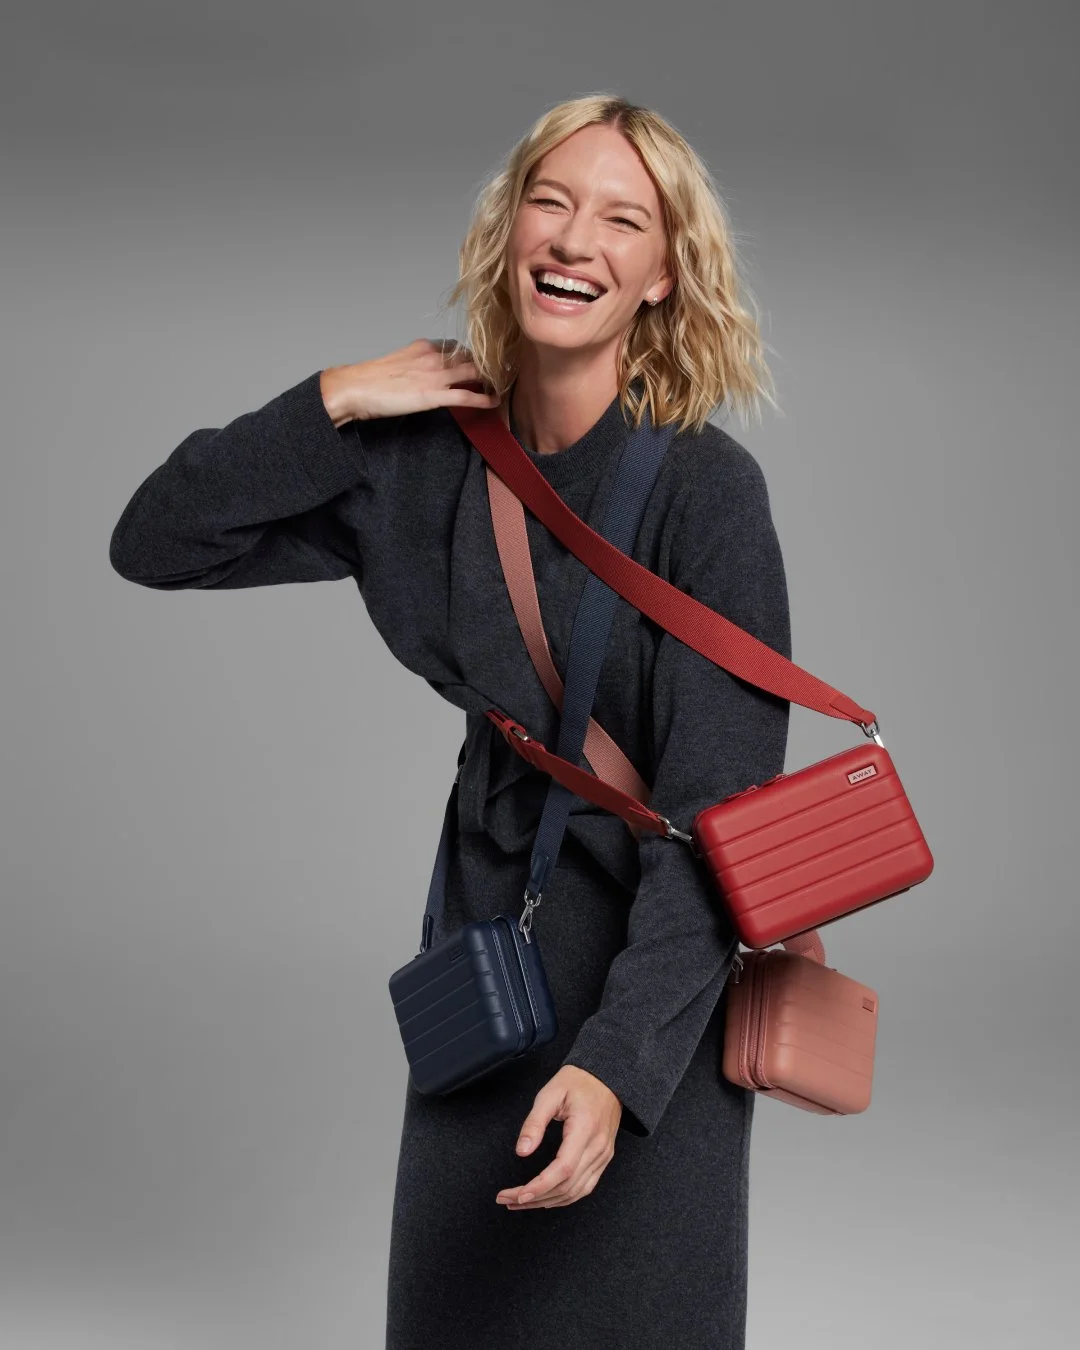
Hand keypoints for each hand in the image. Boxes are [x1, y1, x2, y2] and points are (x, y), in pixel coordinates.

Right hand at [319, 338, 501, 424]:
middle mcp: (434, 356)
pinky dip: (484, 398)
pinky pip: (467, 395)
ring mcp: (435, 375)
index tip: (484, 362)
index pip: (458, 348)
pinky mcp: (433, 395)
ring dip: (492, 379)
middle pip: (472, 357)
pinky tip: (494, 402)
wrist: (356, 387)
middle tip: (503, 371)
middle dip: (490, 364)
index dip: (474, 356)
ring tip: (503, 385)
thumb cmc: (371, 379)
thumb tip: (425, 375)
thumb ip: (417, 365)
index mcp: (425, 347)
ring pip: (474, 372)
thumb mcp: (398, 363)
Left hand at [496, 1065, 621, 1210]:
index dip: (540, 1186)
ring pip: (576, 1191)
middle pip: (567, 1186)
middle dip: (535, 1197)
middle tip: (507, 1199)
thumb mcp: (550, 1093)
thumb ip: (534, 1123)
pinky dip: (564, 1197)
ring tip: (520, 1202)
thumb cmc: (577, 1082)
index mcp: (585, 1129)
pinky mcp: (603, 1158)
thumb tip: (522, 1152)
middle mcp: (598, 1147)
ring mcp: (603, 1155)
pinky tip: (546, 1198)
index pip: (563, 1169)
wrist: (606, 1078)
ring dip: (547, 1201)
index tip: (518, 1195)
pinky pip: (585, 1187)